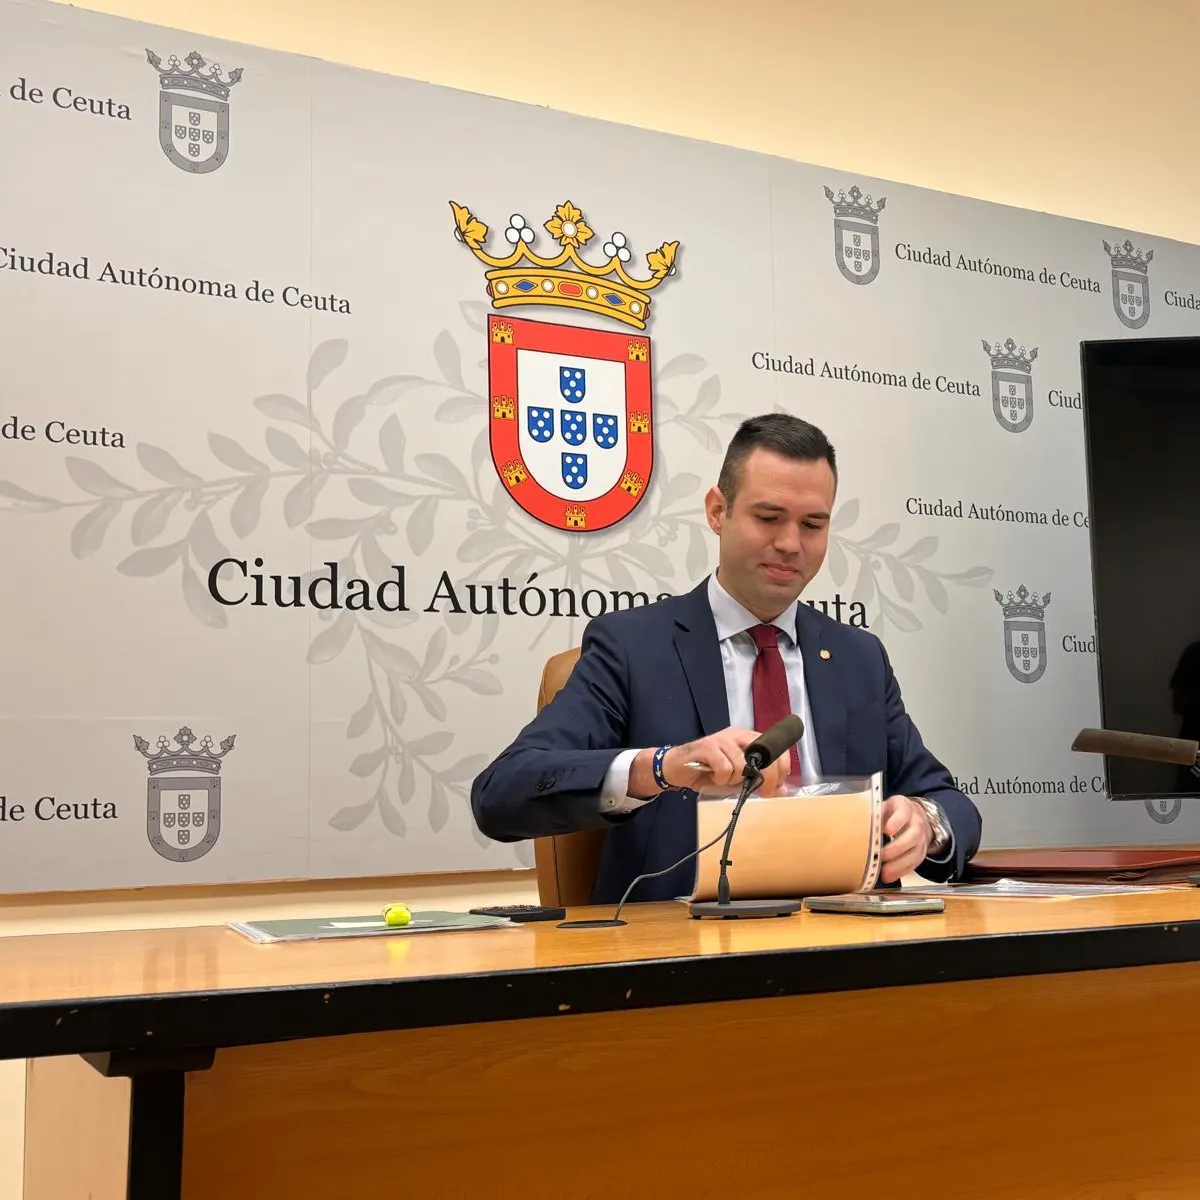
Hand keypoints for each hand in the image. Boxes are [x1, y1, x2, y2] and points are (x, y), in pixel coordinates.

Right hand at [664, 727, 790, 796]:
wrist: (676, 769)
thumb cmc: (708, 773)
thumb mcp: (739, 781)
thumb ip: (760, 782)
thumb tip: (783, 790)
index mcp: (747, 739)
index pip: (775, 746)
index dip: (782, 766)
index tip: (778, 785)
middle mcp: (737, 735)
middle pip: (764, 752)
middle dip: (767, 777)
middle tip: (762, 792)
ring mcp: (722, 739)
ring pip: (743, 764)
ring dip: (735, 779)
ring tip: (724, 779)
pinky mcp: (707, 746)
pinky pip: (725, 767)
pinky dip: (721, 778)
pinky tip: (713, 776)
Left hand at [878, 795, 932, 883]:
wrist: (914, 816)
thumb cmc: (893, 812)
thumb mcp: (884, 806)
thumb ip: (873, 813)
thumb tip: (854, 820)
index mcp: (905, 807)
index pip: (903, 813)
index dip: (896, 822)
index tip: (886, 830)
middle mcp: (916, 823)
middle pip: (912, 836)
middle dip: (897, 848)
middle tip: (882, 856)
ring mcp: (921, 839)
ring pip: (915, 853)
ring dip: (899, 864)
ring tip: (884, 873)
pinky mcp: (921, 853)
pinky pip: (914, 864)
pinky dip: (902, 872)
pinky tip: (890, 876)